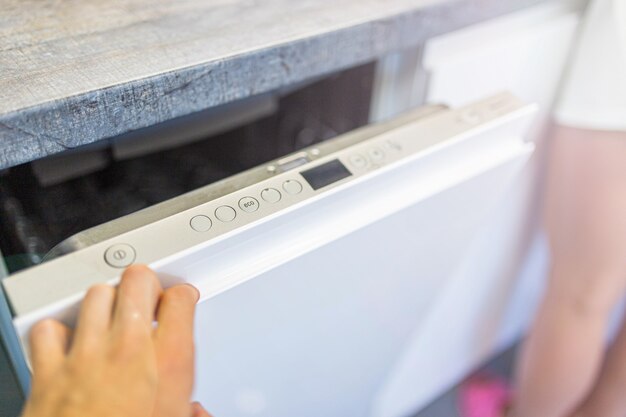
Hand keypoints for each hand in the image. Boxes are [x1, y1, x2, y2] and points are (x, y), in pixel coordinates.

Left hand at [20, 265, 211, 416]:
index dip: (183, 296)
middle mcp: (130, 351)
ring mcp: (87, 356)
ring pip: (97, 295)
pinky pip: (52, 329)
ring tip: (112, 315)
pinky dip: (60, 332)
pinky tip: (70, 342)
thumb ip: (192, 412)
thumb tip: (197, 413)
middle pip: (139, 281)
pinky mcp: (49, 370)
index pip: (182, 299)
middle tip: (147, 298)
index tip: (181, 301)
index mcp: (170, 363)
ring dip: (106, 301)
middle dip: (146, 284)